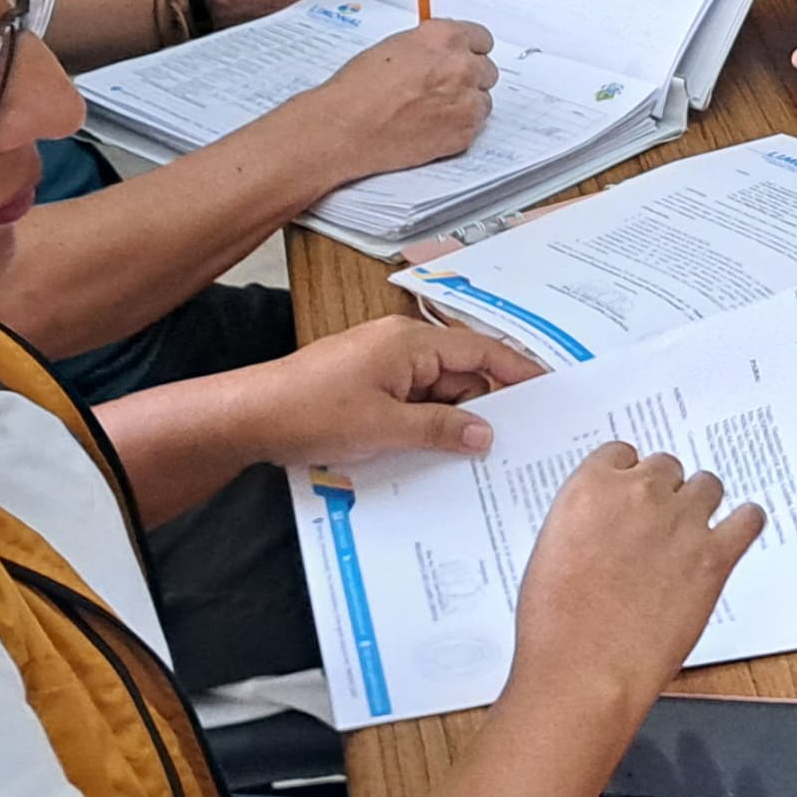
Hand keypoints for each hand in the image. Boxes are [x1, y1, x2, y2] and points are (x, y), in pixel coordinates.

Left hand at [232, 316, 540, 469]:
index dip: (518, 371)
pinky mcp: (365, 384)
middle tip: (506, 443)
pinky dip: (421, 423)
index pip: (481, 351)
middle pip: (461, 373)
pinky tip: (424, 450)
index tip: (548, 390)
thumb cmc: (310, 412)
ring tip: (460, 453)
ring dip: (446, 420)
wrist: (248, 417)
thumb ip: (441, 428)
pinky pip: (410, 401)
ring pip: (435, 391)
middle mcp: (399, 345)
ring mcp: (381, 364)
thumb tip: (485, 433)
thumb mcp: (385, 428)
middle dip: (480, 407)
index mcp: (410, 342)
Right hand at [295, 18, 498, 180]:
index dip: (471, 49)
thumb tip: (443, 53)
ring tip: (434, 109)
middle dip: (469, 77)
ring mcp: (466, 102)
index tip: (465, 56)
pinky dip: (458, 126)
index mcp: (444, 38)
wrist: (346, 127)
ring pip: (483, 100)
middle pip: (487, 69)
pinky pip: (475, 126)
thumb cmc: (359, 89)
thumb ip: (430, 46)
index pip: (482, 38)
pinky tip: (431, 125)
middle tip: (445, 87)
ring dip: (466, 102)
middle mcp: (461, 66)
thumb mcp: (396, 47)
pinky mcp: (464, 133)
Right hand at [503, 446, 766, 732]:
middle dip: (663, 492)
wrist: (582, 673)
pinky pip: (747, 520)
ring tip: (694, 530)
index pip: (622, 454)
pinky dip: (745, 523)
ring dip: (701, 504)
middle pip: (666, 467)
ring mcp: (680, 523)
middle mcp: (639, 495)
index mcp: (591, 488)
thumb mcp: (551, 550)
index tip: (631, 496)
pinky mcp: (714, 557)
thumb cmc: (555, 625)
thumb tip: (607, 523)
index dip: (628, 478)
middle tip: (658, 523)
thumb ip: (586, 520)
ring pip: (707, 485)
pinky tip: (739, 530)